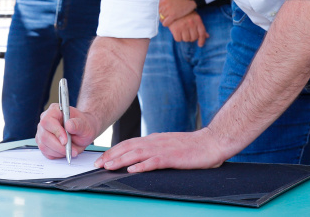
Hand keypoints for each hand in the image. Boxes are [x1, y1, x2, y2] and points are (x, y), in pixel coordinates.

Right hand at [36, 102, 98, 159]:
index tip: (66, 141)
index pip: (47, 120)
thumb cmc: (83, 126)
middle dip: (58, 146)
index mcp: (54, 110)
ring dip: (59, 151)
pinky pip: (46, 152)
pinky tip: (65, 150)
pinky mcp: (43, 143)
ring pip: (44, 146)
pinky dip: (56, 154)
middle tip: (71, 150)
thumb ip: (78, 125)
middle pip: (44, 136)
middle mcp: (46, 120)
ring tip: (71, 150)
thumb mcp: (85, 125)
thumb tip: (69, 125)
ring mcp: (42, 132)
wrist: (83, 132)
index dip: (56, 131)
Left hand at [95, 128, 225, 172]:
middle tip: (98, 164)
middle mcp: (156, 141)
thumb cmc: (191, 147)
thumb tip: (139, 159)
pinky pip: (154, 161)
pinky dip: (142, 165)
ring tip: (109, 167)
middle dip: (111, 156)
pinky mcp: (173, 157)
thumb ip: (154, 150)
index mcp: (154, 139)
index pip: (129, 144)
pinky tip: (133, 170)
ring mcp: (164, 148)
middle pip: (128, 147)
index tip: (101, 159)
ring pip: (137, 154)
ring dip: (121, 160)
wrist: (211, 142)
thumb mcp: (168, 146)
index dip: (114, 151)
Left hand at [158, 0, 195, 26]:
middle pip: (156, 12)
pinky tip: (168, 22)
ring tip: (165, 18)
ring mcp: (168, 10)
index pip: (153, 6)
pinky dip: (166, 23)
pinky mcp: (173, 15)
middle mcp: (163, 3)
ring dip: (162, 19)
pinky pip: (165, 23)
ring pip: (160, 18)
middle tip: (162, 14)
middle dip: (159, 14)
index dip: (155, 8)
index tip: (157, 9)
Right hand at [167, 11, 208, 46]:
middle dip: (191, 38)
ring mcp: (183, 26)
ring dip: (184, 38)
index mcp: (197, 20)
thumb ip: (200, 27)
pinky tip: (177, 32)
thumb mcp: (194, 18)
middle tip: (188, 34)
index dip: (202, 40)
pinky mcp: (176, 29)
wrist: (172, 8)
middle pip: (194, 38)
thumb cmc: (185, 14)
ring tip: (182, 32)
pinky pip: (178, 39)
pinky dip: (178, 37)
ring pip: (186, 39)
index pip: (202, 33)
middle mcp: (191, 23)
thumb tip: (207, 36)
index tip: (200, 45)